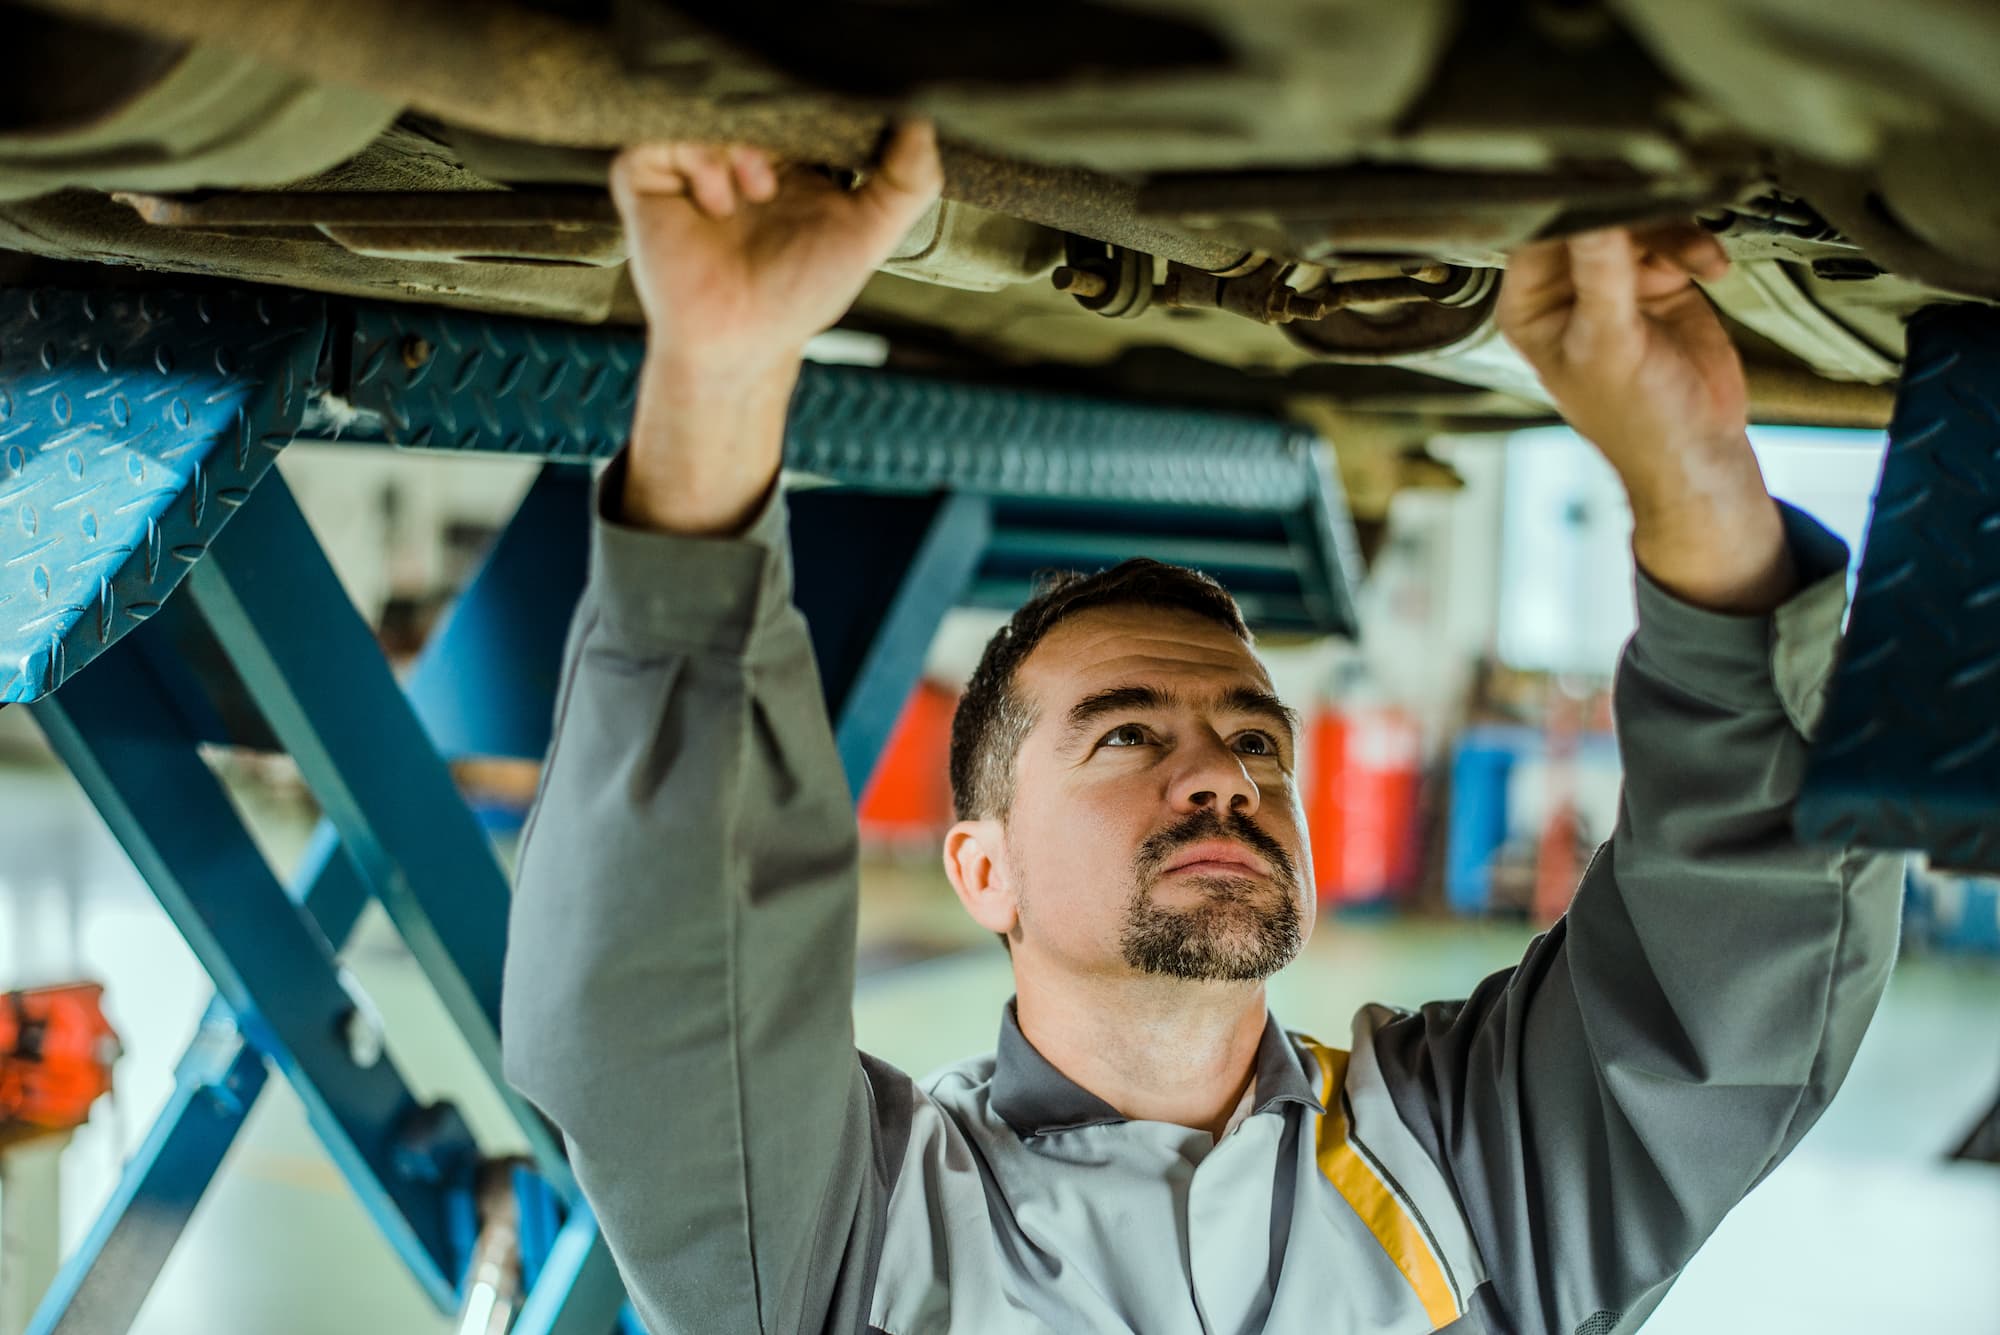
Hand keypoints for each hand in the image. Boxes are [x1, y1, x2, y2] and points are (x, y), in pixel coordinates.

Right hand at [609, 123, 942, 533]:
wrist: (741, 341)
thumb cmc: (797, 297)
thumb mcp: (871, 234)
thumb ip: (908, 181)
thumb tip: (924, 123)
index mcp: (787, 157)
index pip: (796, 101)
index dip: (812, 111)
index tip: (825, 147)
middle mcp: (737, 151)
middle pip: (749, 95)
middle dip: (775, 128)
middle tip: (787, 177)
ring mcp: (690, 160)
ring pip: (706, 106)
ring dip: (739, 145)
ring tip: (756, 193)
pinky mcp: (646, 174)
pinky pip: (660, 133)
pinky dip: (698, 159)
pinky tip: (717, 203)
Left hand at [1497, 226, 1795, 613]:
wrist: (1699, 449)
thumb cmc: (1637, 421)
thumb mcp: (1610, 344)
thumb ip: (1602, 277)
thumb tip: (1595, 216)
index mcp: (1531, 307)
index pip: (1539, 235)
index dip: (1573, 207)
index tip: (1608, 185)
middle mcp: (1566, 290)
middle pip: (1593, 216)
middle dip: (1634, 213)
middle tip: (1664, 207)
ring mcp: (1615, 281)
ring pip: (1638, 220)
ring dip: (1673, 232)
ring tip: (1696, 260)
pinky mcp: (1658, 279)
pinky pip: (1674, 236)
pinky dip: (1695, 245)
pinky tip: (1710, 267)